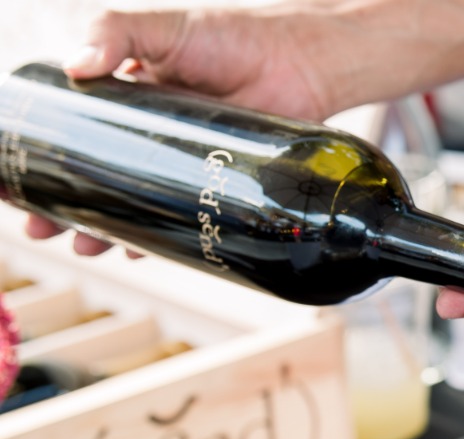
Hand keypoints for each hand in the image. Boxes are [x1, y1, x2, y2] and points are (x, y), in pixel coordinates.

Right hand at [27, 3, 344, 253]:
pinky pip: (182, 220)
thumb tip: (75, 66)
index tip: (16, 185)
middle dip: (62, 207)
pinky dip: (160, 239)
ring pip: (134, 205)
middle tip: (42, 227)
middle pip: (94, 179)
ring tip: (85, 245)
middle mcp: (150, 137)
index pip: (70, 136)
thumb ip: (114, 32)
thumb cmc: (231, 36)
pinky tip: (140, 249)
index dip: (42, 161)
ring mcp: (182, 165)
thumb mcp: (162, 28)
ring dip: (105, 230)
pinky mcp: (216, 186)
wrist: (299, 62)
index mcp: (125, 101)